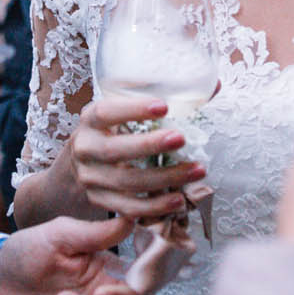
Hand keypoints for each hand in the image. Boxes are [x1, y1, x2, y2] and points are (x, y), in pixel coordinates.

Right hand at [66, 96, 208, 220]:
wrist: (80, 164)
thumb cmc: (112, 130)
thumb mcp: (123, 109)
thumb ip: (160, 97)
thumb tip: (213, 86)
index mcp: (90, 119)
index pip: (106, 112)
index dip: (133, 109)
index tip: (164, 105)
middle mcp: (85, 148)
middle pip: (115, 150)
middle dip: (150, 145)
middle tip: (182, 138)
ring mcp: (91, 178)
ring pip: (127, 182)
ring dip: (165, 178)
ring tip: (197, 170)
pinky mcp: (101, 201)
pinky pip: (129, 208)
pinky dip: (155, 206)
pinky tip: (178, 200)